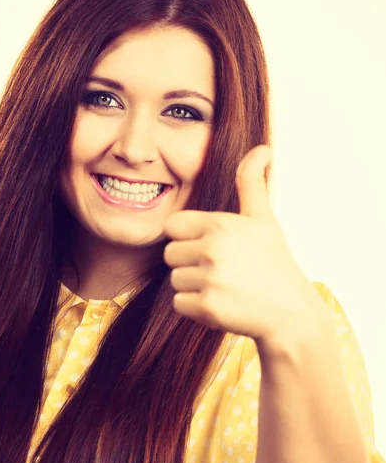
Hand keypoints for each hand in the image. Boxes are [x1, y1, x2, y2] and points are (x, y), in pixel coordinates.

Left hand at [163, 145, 327, 350]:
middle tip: (222, 272)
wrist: (292, 314)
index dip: (188, 238)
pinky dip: (196, 308)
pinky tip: (223, 305)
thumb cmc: (275, 263)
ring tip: (225, 288)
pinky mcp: (208, 308)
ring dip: (194, 287)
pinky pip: (180, 304)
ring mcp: (210, 279)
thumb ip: (251, 183)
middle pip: (170, 254)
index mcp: (221, 224)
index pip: (172, 227)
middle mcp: (213, 248)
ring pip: (175, 280)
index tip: (211, 248)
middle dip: (190, 264)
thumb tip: (262, 148)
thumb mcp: (264, 219)